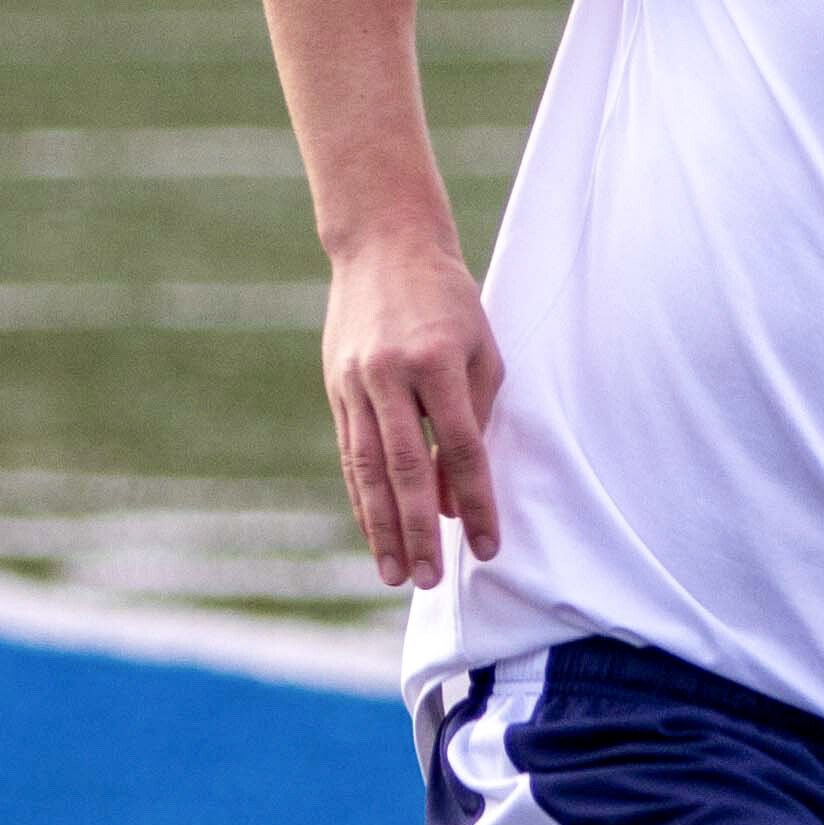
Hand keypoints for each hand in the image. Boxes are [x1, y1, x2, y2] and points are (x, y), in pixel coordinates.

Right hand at [321, 238, 503, 587]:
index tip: (488, 547)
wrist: (384, 244)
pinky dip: (361, 497)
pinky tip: (373, 532)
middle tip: (427, 580)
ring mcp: (355, 382)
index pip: (460, 449)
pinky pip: (350, 454)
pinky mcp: (335, 388)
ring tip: (395, 574)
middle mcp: (389, 375)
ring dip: (381, 527)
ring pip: (367, 468)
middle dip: (418, 530)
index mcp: (435, 362)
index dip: (475, 503)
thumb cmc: (448, 300)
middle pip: (404, 468)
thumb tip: (454, 497)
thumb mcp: (480, 349)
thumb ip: (474, 420)